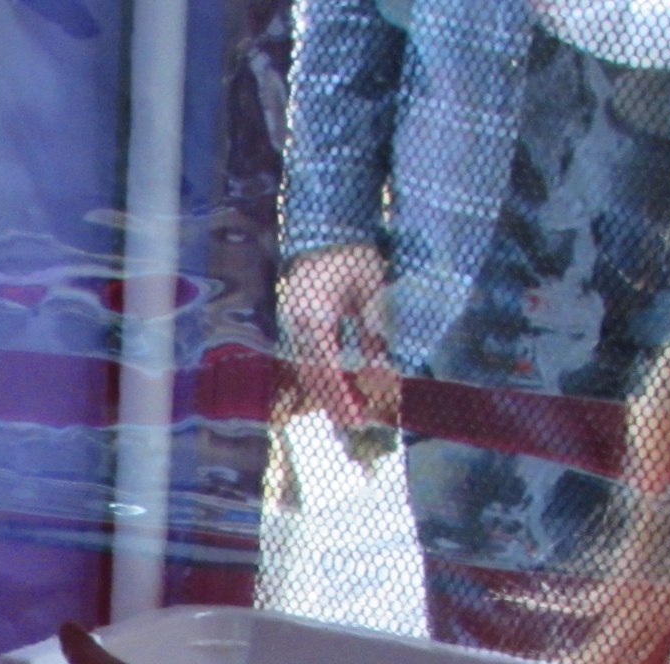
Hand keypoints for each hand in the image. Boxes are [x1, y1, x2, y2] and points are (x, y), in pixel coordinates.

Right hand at [279, 243, 393, 433]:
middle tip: (354, 422)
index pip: (326, 367)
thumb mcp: (373, 295)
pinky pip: (301, 359)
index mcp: (315, 316)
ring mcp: (288, 326)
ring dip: (324, 392)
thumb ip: (374, 335)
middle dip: (332, 401)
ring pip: (303, 370)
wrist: (326, 236)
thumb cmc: (354, 260)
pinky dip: (318, 376)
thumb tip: (381, 376)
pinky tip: (333, 388)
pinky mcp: (289, 327)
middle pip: (311, 375)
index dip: (340, 395)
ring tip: (346, 409)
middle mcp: (295, 325)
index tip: (357, 417)